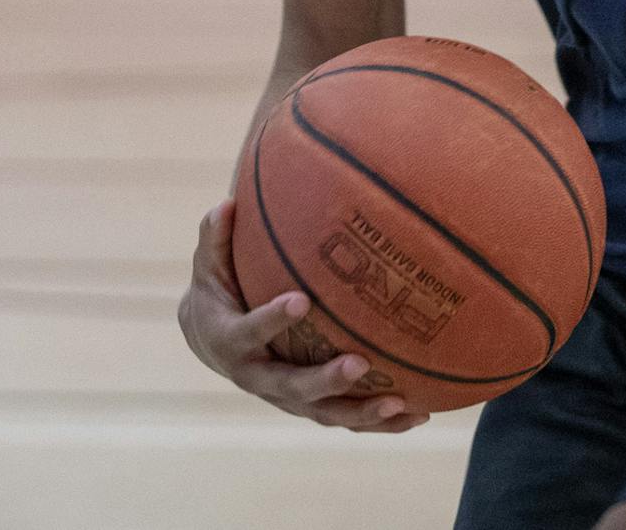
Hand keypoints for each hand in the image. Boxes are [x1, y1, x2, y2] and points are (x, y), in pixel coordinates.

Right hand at [177, 199, 428, 432]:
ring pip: (324, 413)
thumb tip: (227, 201)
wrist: (209, 340)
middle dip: (326, 380)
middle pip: (293, 387)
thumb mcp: (208, 263)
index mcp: (231, 341)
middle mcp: (257, 377)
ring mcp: (284, 398)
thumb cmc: (217, 289)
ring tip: (401, 404)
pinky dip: (377, 423)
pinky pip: (343, 418)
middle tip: (359, 364)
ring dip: (362, 413)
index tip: (300, 299)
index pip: (251, 332)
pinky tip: (418, 416)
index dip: (273, 319)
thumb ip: (215, 236)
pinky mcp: (306, 406)